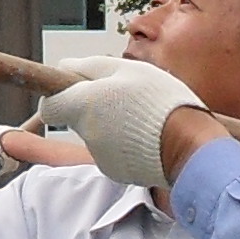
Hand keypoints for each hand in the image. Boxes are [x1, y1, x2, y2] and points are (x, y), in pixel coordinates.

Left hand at [31, 54, 203, 190]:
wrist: (190, 146)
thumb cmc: (161, 101)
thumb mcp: (128, 70)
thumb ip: (90, 67)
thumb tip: (63, 66)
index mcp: (84, 105)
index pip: (50, 107)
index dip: (61, 96)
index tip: (78, 89)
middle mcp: (86, 133)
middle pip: (78, 118)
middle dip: (94, 108)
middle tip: (125, 99)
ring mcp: (100, 155)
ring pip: (97, 135)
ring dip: (113, 125)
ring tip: (144, 118)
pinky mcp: (116, 172)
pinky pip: (114, 153)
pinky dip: (126, 145)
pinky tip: (148, 137)